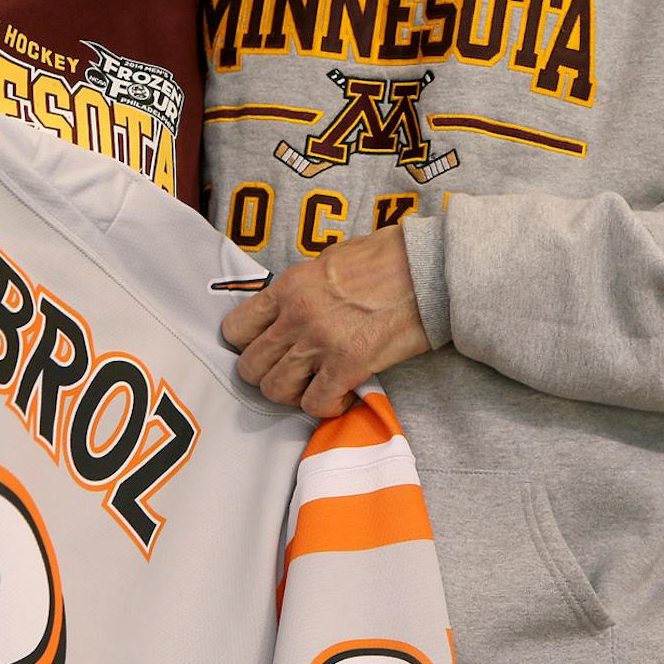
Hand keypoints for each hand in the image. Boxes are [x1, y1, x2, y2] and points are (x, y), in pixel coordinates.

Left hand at [221, 225, 431, 417]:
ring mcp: (320, 342)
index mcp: (287, 287)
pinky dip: (327, 405)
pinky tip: (343, 393)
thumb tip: (290, 308)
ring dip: (296, 394)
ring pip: (276, 390)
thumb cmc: (385, 258)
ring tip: (317, 384)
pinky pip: (316, 403)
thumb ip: (302, 288)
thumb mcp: (329, 259)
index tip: (268, 349)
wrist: (427, 267)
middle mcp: (295, 316)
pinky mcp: (349, 365)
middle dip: (269, 375)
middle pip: (250, 367)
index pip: (235, 329)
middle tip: (294, 373)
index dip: (248, 346)